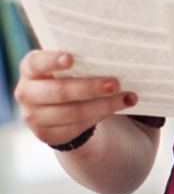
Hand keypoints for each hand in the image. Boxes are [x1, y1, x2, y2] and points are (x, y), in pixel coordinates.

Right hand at [15, 51, 137, 148]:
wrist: (54, 109)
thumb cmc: (65, 78)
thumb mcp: (65, 68)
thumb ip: (79, 62)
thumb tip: (113, 58)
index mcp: (29, 70)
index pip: (35, 63)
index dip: (51, 60)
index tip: (71, 58)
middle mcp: (26, 93)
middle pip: (60, 91)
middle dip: (90, 88)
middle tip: (116, 83)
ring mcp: (34, 116)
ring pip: (73, 112)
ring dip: (104, 105)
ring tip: (126, 98)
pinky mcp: (46, 134)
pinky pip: (77, 126)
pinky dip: (99, 116)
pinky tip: (115, 109)